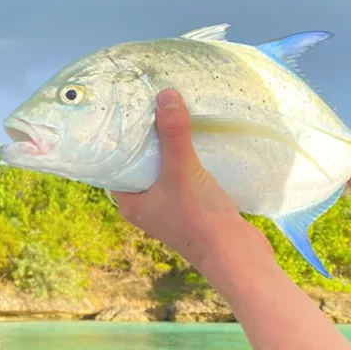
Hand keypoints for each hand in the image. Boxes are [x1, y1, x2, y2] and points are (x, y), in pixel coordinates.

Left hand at [111, 89, 270, 268]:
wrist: (236, 255)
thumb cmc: (199, 217)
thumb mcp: (182, 170)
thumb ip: (173, 134)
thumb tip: (165, 94)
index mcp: (130, 202)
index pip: (114, 166)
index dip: (118, 141)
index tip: (123, 114)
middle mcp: (146, 206)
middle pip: (141, 164)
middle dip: (147, 139)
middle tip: (150, 105)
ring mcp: (170, 208)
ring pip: (164, 170)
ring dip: (170, 148)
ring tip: (173, 115)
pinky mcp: (193, 207)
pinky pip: (185, 176)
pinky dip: (189, 159)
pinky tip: (197, 139)